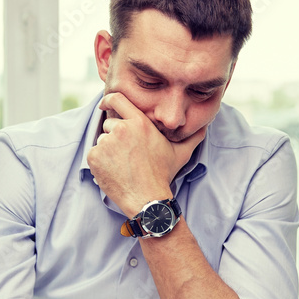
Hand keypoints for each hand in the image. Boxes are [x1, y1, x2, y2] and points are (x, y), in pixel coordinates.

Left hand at [87, 93, 206, 216]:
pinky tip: (114, 172)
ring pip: (102, 140)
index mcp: (140, 122)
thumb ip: (192, 137)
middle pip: (109, 123)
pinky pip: (93, 154)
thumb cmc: (163, 175)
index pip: (117, 99)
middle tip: (127, 154)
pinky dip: (100, 162)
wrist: (147, 199)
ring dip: (108, 150)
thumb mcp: (181, 153)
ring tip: (123, 166)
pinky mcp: (94, 157)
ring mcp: (106, 143)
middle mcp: (121, 128)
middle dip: (115, 136)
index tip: (105, 103)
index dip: (109, 100)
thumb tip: (205, 127)